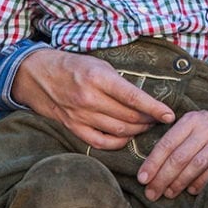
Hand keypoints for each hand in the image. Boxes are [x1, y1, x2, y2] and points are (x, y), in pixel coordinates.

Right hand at [12, 49, 175, 148]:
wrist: (37, 74)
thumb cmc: (73, 65)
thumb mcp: (98, 63)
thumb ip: (118, 81)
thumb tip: (143, 98)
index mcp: (98, 78)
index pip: (134, 97)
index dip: (154, 108)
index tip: (169, 115)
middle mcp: (90, 98)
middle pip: (129, 116)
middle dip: (148, 120)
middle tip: (158, 119)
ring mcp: (80, 115)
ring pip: (118, 130)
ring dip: (136, 131)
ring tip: (145, 126)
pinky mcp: (73, 127)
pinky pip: (100, 142)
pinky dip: (117, 143)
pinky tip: (126, 138)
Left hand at [137, 102, 207, 199]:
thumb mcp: (195, 124)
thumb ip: (176, 139)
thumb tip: (152, 168)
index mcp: (192, 119)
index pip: (167, 143)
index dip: (153, 163)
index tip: (142, 179)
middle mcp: (207, 127)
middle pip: (179, 157)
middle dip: (163, 178)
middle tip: (152, 193)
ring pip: (195, 166)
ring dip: (179, 183)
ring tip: (168, 193)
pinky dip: (200, 183)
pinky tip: (191, 190)